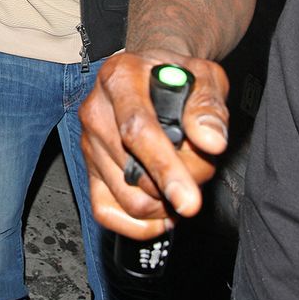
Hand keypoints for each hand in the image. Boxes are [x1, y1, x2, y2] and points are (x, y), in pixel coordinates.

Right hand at [78, 50, 229, 238]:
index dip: (165, 168)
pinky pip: (106, 212)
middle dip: (180, 184)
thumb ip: (209, 106)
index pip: (137, 131)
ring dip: (165, 202)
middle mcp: (95, 111)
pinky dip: (140, 224)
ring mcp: (89, 144)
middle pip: (136, 173)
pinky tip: (163, 210)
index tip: (189, 199)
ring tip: (183, 179)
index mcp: (119, 79)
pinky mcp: (88, 169)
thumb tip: (210, 141)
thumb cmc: (177, 76)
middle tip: (203, 167)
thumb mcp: (204, 76)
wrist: (151, 75)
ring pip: (128, 199)